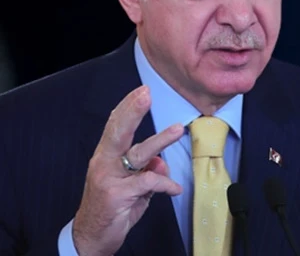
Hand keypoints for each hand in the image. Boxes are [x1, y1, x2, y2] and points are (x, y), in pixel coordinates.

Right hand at [72, 85, 183, 255]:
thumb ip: (147, 171)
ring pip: (138, 153)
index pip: (115, 126)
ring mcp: (109, 179)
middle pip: (118, 131)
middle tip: (146, 94)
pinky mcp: (117, 195)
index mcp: (105, 157)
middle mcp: (104, 163)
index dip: (128, 107)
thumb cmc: (112, 209)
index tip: (142, 91)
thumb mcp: (133, 187)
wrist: (91, 238)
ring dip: (160, 140)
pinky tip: (174, 188)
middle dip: (133, 110)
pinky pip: (148, 181)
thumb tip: (162, 161)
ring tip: (177, 130)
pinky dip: (165, 183)